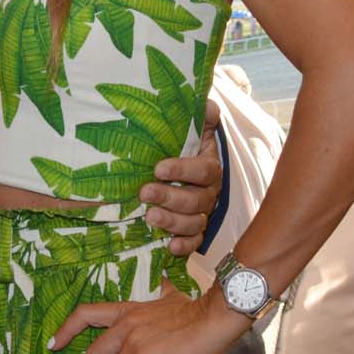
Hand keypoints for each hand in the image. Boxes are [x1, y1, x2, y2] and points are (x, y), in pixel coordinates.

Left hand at [50, 278, 246, 353]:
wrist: (214, 317)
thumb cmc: (196, 310)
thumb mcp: (169, 297)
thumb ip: (159, 296)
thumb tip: (164, 284)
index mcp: (126, 310)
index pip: (85, 314)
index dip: (66, 330)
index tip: (54, 345)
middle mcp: (124, 325)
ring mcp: (133, 342)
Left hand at [140, 99, 221, 254]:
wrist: (174, 166)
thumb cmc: (180, 146)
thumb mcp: (190, 128)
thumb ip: (200, 115)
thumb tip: (208, 106)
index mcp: (209, 166)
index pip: (204, 170)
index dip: (183, 170)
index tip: (158, 168)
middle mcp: (209, 192)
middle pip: (197, 200)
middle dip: (170, 197)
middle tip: (144, 193)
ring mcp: (202, 213)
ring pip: (195, 222)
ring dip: (173, 222)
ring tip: (149, 217)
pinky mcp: (192, 231)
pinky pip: (194, 242)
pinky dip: (184, 246)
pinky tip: (169, 246)